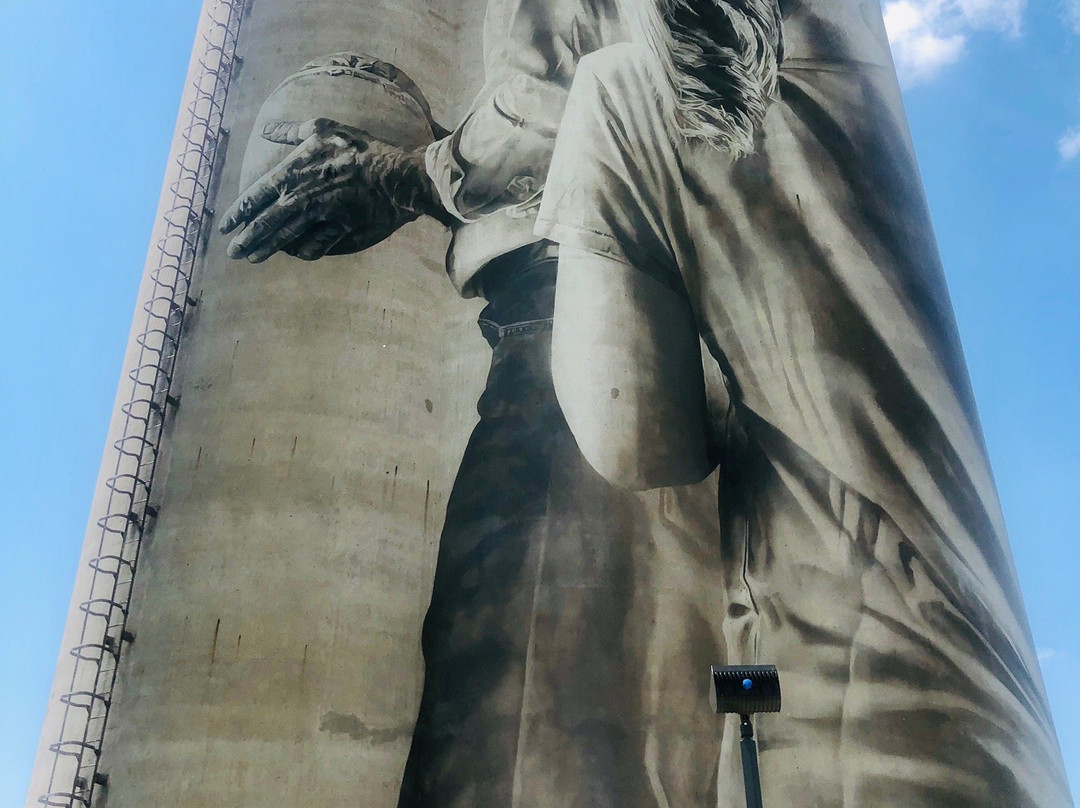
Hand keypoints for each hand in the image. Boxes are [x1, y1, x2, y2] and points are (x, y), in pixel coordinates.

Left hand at [219, 117, 450, 261]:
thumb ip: (291, 131)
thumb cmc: (361, 149)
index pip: (257, 195)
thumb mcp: (324, 129)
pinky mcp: (342, 230)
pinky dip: (302, 251)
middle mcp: (304, 195)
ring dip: (267, 249)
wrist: (398, 174)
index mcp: (296, 171)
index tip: (225, 226)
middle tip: (232, 253)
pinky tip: (295, 254)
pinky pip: (316, 245)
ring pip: (287, 237)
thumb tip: (266, 130)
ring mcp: (323, 215)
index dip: (238, 213)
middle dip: (247, 239)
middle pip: (266, 222)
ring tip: (253, 258)